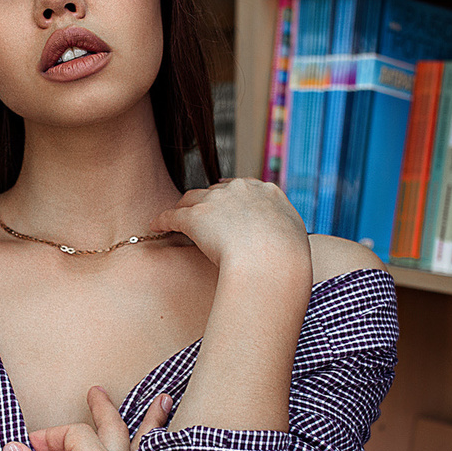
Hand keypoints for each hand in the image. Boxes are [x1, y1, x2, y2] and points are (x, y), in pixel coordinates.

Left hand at [149, 178, 310, 281]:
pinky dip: (163, 220)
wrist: (272, 262)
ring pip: (192, 200)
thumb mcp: (296, 241)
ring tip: (174, 218)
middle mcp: (240, 190)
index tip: (227, 205)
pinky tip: (155, 225)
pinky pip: (173, 216)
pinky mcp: (195, 216)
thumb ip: (286, 236)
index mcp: (268, 192)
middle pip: (215, 191)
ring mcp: (216, 201)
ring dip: (183, 208)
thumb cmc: (289, 260)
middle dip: (208, 201)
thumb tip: (286, 245)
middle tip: (201, 216)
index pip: (245, 188)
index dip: (233, 197)